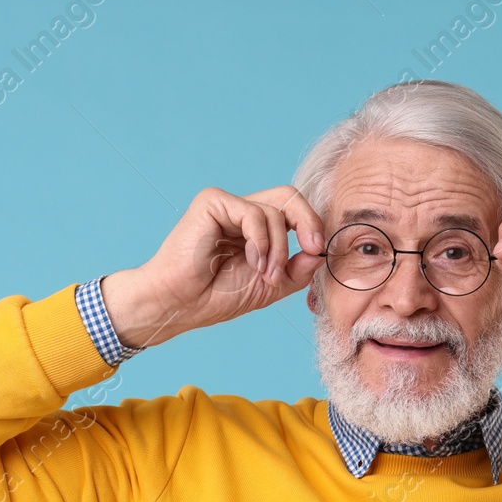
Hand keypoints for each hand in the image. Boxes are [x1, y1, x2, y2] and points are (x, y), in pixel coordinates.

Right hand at [102, 185, 324, 348]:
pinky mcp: (212, 203)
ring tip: (265, 273)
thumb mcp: (271, 285)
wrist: (180, 304)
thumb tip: (321, 251)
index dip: (312, 225)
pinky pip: (254, 213)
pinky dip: (261, 241)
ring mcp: (226, 205)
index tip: (319, 250)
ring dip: (279, 248)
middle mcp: (241, 212)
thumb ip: (298, 269)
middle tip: (313, 247)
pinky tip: (252, 261)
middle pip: (289, 197)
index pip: (292, 210)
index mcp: (255, 228)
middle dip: (308, 222)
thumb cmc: (216, 296)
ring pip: (275, 211)